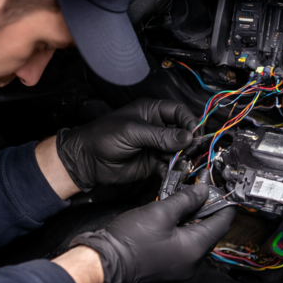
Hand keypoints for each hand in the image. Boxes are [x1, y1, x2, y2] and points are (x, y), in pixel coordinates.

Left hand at [55, 99, 197, 190]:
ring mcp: (156, 146)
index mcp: (151, 111)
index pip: (179, 111)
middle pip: (183, 132)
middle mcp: (156, 127)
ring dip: (183, 158)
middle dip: (189, 143)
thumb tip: (187, 137)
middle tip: (192, 152)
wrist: (87, 160)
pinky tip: (171, 172)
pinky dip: (174, 169)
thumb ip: (160, 135)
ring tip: (181, 164)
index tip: (194, 134)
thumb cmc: (103, 136)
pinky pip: (170, 165)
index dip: (190, 121)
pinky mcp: (153, 162)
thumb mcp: (132, 131)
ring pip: (179, 151)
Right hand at [70, 183, 235, 282]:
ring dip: (191, 216)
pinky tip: (171, 213)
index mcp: (195, 250)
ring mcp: (178, 265)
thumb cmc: (131, 240)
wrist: (106, 260)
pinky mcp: (166, 264)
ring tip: (182, 197)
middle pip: (208, 230)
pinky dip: (180, 227)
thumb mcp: (160, 212)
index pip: (222, 224)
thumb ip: (185, 199)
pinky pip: (181, 243)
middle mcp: (191, 262)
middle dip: (205, 207)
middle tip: (199, 187)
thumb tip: (202, 191)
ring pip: (193, 235)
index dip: (224, 203)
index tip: (222, 188)